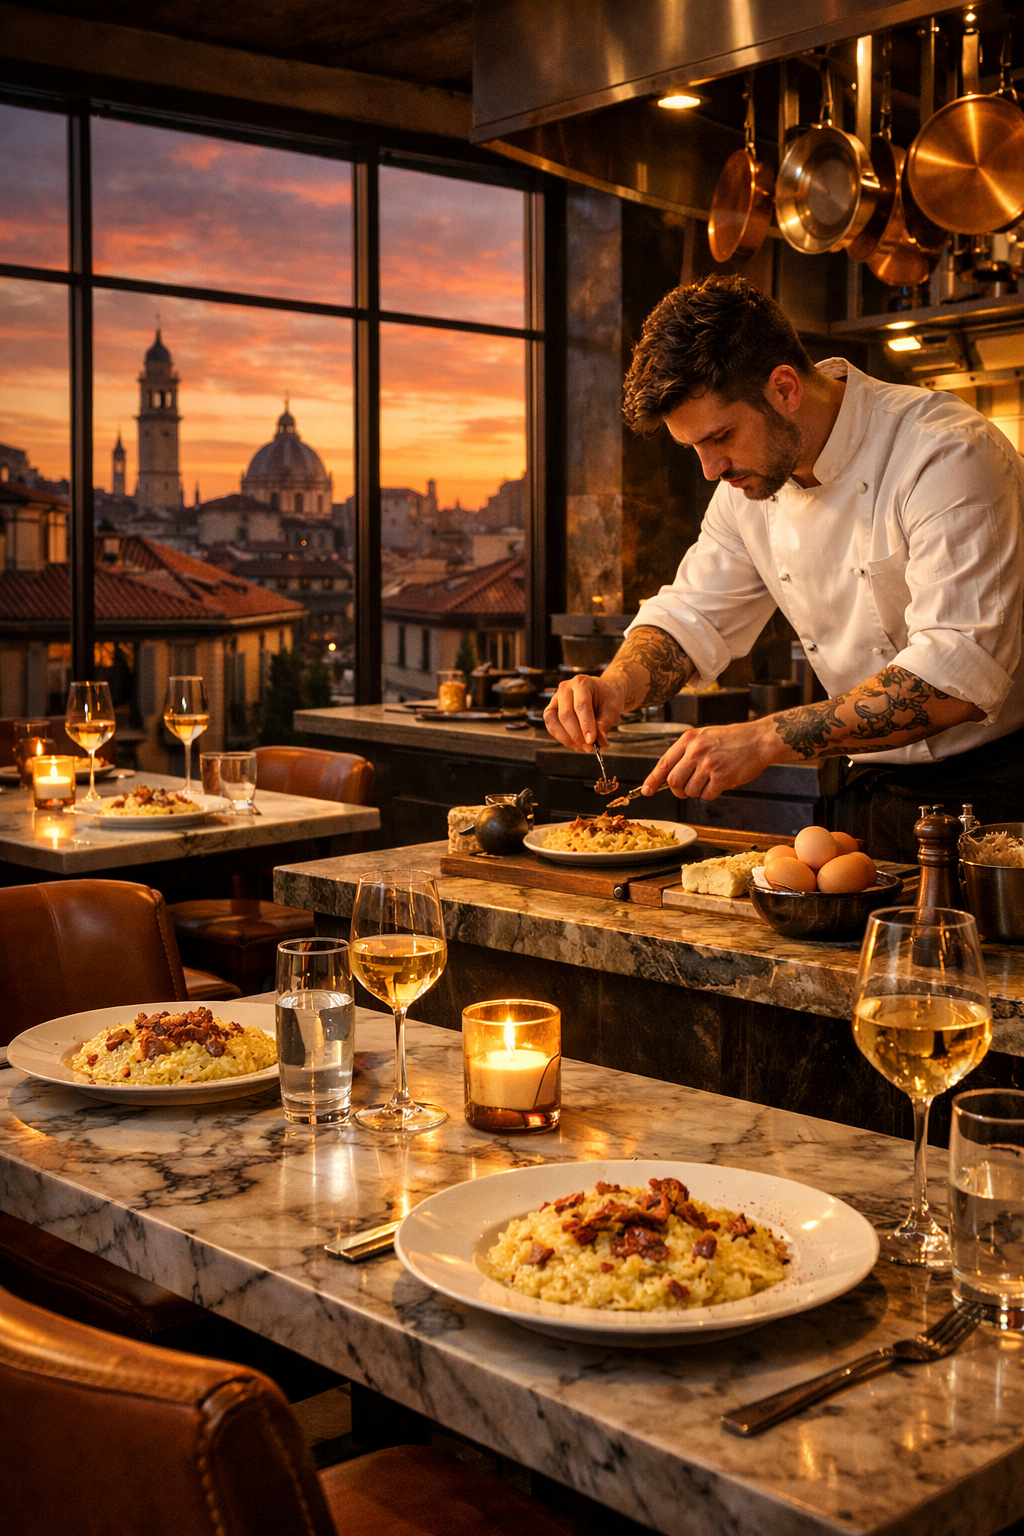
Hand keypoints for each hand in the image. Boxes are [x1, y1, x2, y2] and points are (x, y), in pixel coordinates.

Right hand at [544, 673, 627, 750]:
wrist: (602, 694)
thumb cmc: (607, 698)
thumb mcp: (612, 708)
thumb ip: (605, 723)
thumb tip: (600, 740)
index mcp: (582, 682)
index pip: (581, 706)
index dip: (586, 725)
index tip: (592, 741)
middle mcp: (565, 688)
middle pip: (566, 715)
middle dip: (577, 736)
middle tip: (590, 747)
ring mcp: (556, 699)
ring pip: (554, 722)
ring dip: (568, 739)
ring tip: (584, 747)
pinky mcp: (551, 710)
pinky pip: (552, 726)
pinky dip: (563, 738)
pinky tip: (576, 743)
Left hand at [641, 719, 775, 800]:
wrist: (758, 740)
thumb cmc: (733, 739)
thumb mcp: (704, 737)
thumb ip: (686, 753)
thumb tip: (669, 775)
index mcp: (689, 740)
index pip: (664, 763)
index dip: (653, 779)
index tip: (647, 790)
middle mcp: (696, 751)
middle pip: (673, 782)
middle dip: (678, 790)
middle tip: (688, 788)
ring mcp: (708, 764)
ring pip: (689, 791)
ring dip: (698, 791)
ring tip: (710, 780)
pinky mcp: (721, 777)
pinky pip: (707, 796)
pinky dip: (712, 794)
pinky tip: (720, 782)